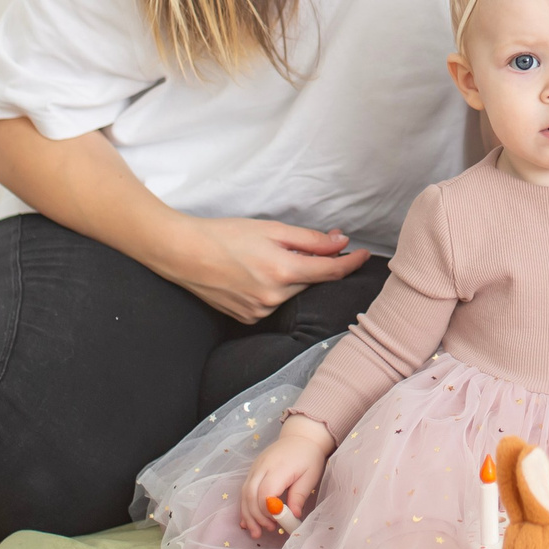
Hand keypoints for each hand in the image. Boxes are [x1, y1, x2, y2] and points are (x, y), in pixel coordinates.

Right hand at [169, 217, 371, 322]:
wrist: (183, 254)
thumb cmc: (225, 235)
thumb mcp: (271, 229)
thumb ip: (309, 239)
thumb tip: (340, 242)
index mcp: (283, 271)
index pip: (331, 271)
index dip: (352, 262)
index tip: (365, 254)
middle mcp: (274, 297)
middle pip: (312, 282)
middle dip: (318, 265)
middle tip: (310, 245)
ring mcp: (260, 312)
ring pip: (293, 294)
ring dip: (293, 277)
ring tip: (267, 258)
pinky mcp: (248, 319)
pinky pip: (274, 304)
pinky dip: (275, 289)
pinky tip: (256, 274)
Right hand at [241, 415, 334, 534]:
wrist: (301, 436)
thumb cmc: (308, 457)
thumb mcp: (310, 476)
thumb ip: (299, 496)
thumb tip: (294, 517)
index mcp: (278, 467)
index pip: (266, 492)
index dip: (268, 510)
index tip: (278, 522)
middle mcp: (262, 467)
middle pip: (250, 495)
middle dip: (256, 517)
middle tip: (269, 530)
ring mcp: (255, 468)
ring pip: (244, 494)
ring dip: (248, 515)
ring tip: (256, 532)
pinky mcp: (252, 471)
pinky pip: (244, 491)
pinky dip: (245, 507)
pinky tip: (247, 522)